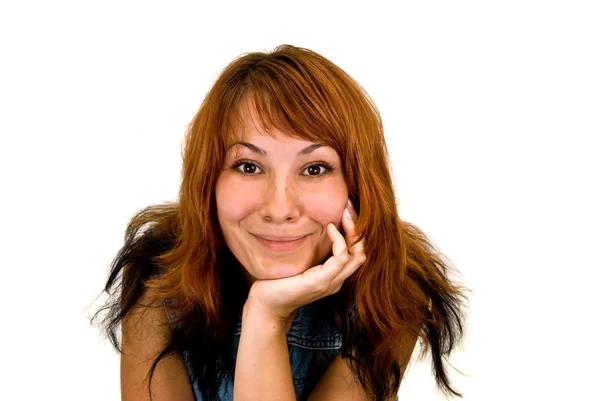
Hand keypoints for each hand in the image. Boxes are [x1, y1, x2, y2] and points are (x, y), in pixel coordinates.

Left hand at [244, 200, 364, 326]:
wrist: (266, 305)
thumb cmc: (277, 282)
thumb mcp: (298, 263)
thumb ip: (309, 251)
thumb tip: (309, 226)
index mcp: (333, 276)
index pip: (355, 252)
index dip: (354, 231)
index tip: (346, 211)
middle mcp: (336, 280)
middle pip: (361, 252)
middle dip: (358, 227)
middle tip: (348, 207)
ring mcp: (331, 282)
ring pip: (357, 255)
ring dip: (353, 231)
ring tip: (343, 214)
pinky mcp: (321, 281)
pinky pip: (341, 257)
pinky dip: (339, 240)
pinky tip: (329, 228)